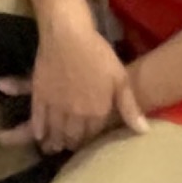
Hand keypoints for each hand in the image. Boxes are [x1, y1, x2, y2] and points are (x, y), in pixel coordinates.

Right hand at [0, 22, 146, 154]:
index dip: (90, 140)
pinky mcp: (39, 94)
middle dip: (72, 143)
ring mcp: (55, 105)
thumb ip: (129, 107)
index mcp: (96, 111)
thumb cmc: (97, 54)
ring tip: (55, 147)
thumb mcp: (120, 78)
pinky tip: (39, 135)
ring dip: (56, 141)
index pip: (93, 134)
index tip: (88, 144)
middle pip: (73, 135)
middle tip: (70, 147)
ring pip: (55, 130)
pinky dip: (39, 128)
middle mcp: (75, 114)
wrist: (68, 35)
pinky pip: (38, 118)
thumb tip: (143, 132)